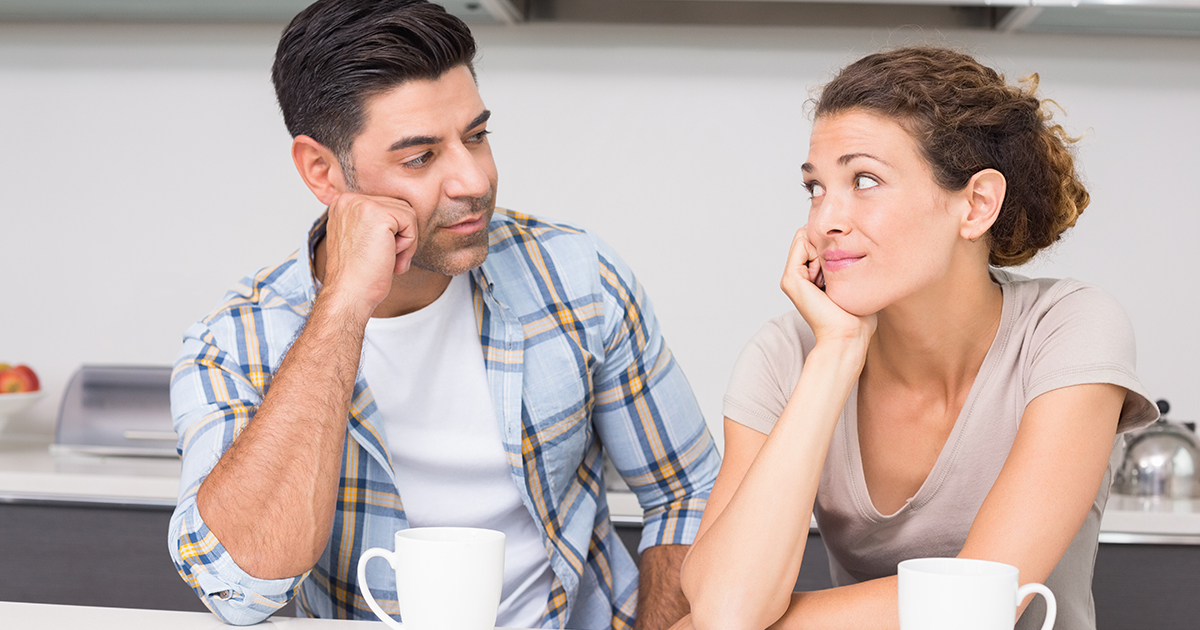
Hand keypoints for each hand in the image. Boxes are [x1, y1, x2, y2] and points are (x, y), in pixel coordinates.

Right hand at [320, 192, 418, 314]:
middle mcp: (350, 200)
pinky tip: (390, 258)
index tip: (375, 253)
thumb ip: (373, 222)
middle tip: (384, 259)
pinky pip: (411, 222)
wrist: (349, 294)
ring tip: (386, 259)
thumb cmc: (357, 275)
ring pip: (407, 214)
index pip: (386, 206)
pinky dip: (409, 245)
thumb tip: (402, 215)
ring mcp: (363, 205)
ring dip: (405, 241)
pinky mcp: (379, 214)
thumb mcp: (361, 238)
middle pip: (398, 207)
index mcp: (344, 204)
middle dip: (400, 236)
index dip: (391, 233)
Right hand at [780, 226, 875, 345]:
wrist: (848, 337)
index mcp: (808, 278)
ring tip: (831, 277)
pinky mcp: (791, 279)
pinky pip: (801, 244)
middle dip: (826, 246)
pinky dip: (817, 253)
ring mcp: (791, 278)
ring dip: (822, 250)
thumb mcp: (854, 283)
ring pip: (805, 238)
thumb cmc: (857, 317)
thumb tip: (859, 248)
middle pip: (810, 237)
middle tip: (837, 274)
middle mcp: (797, 277)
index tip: (845, 268)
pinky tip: (825, 276)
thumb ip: (849, 265)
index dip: (832, 245)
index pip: (815, 241)